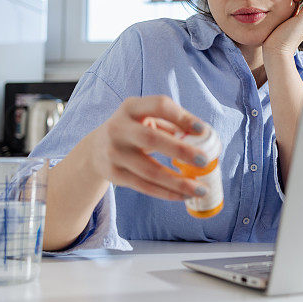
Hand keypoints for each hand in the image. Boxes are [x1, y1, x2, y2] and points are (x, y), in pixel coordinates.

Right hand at [81, 95, 209, 200]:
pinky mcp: (114, 174)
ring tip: (200, 189)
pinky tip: (184, 196)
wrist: (96, 150)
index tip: (202, 130)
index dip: (182, 117)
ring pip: (149, 171)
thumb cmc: (133, 130)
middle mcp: (118, 128)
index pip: (159, 106)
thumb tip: (207, 138)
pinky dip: (167, 193)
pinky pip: (144, 187)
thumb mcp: (146, 118)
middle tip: (204, 161)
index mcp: (131, 107)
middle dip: (180, 150)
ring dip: (178, 182)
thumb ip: (172, 125)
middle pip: (151, 139)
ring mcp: (114, 153)